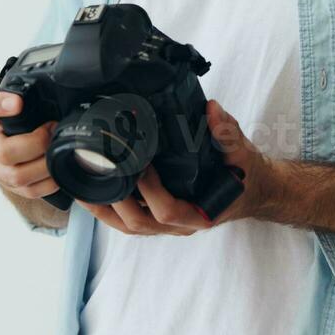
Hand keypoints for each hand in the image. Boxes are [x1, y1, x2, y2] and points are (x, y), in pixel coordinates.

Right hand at [0, 90, 58, 199]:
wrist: (27, 136)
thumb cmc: (29, 118)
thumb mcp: (29, 101)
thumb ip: (33, 94)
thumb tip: (47, 93)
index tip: (18, 103)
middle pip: (4, 152)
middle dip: (36, 144)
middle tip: (53, 131)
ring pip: (17, 176)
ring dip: (44, 165)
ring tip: (57, 151)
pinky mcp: (10, 185)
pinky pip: (30, 190)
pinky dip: (48, 182)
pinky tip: (57, 169)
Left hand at [79, 98, 277, 236]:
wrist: (253, 189)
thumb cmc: (246, 174)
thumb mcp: (243, 153)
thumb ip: (228, 133)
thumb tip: (212, 110)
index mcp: (202, 211)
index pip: (169, 211)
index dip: (150, 191)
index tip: (140, 165)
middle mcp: (182, 222)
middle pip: (141, 223)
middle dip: (116, 201)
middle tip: (100, 173)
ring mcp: (168, 222)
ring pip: (130, 224)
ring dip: (105, 208)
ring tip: (81, 186)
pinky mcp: (158, 214)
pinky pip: (130, 217)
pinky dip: (110, 206)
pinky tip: (92, 189)